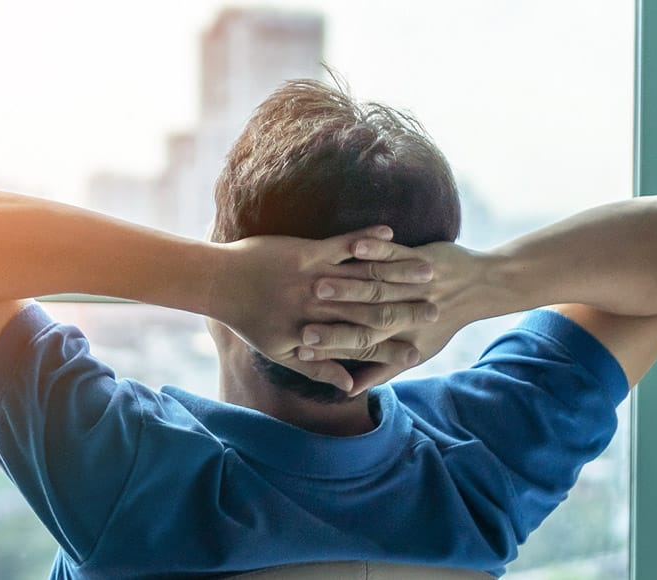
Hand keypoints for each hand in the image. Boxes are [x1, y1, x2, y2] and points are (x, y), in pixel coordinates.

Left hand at [211, 225, 436, 391]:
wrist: (219, 282)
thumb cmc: (249, 320)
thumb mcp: (282, 353)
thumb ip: (318, 371)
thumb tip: (348, 388)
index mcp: (316, 335)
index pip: (363, 346)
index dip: (393, 348)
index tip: (421, 350)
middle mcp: (319, 310)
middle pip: (371, 312)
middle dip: (407, 311)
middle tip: (437, 309)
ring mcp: (314, 280)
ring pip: (364, 279)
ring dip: (397, 274)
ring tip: (427, 272)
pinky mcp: (306, 253)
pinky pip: (342, 245)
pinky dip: (366, 239)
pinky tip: (389, 233)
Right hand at [299, 238, 499, 389]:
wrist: (481, 287)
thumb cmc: (441, 322)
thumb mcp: (416, 350)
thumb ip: (379, 370)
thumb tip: (349, 390)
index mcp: (403, 337)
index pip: (362, 346)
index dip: (331, 348)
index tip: (302, 349)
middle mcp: (408, 313)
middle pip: (365, 318)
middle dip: (332, 319)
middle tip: (302, 322)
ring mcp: (415, 284)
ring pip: (376, 285)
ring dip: (347, 285)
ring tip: (317, 284)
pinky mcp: (421, 258)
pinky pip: (395, 252)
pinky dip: (375, 247)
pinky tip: (356, 245)